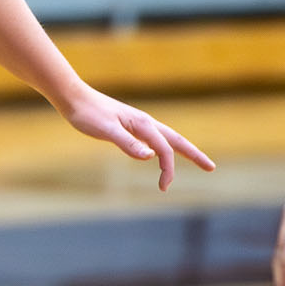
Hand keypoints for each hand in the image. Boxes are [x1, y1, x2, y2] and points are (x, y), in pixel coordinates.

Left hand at [60, 87, 213, 191]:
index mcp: (143, 124)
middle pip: (176, 140)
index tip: (164, 187)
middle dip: (194, 154)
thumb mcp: (106, 130)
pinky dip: (162, 147)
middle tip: (211, 168)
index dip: (168, 169)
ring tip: (195, 159)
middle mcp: (145, 122)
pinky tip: (158, 153)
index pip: (164, 150)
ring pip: (166, 138)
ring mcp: (138, 124)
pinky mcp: (129, 125)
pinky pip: (152, 138)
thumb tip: (150, 157)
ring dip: (181, 149)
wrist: (73, 98)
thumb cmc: (87, 114)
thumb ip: (127, 143)